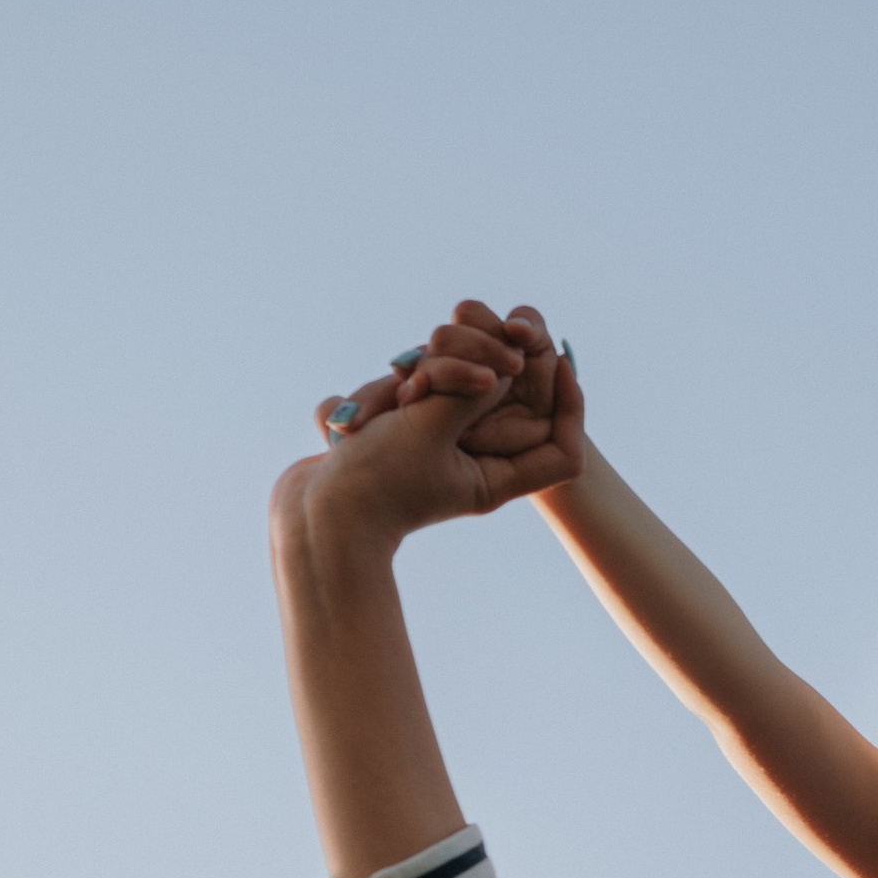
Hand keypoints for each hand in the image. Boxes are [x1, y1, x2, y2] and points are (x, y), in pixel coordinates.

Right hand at [284, 305, 581, 550]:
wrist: (308, 518)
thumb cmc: (373, 485)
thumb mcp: (430, 431)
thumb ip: (468, 392)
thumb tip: (504, 364)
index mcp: (494, 477)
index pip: (561, 447)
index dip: (569, 403)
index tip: (555, 359)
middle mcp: (469, 463)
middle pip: (500, 401)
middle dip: (471, 368)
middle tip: (433, 367)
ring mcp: (428, 448)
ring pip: (444, 387)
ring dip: (418, 378)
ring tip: (387, 397)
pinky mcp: (392, 436)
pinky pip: (402, 395)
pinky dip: (381, 395)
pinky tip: (354, 417)